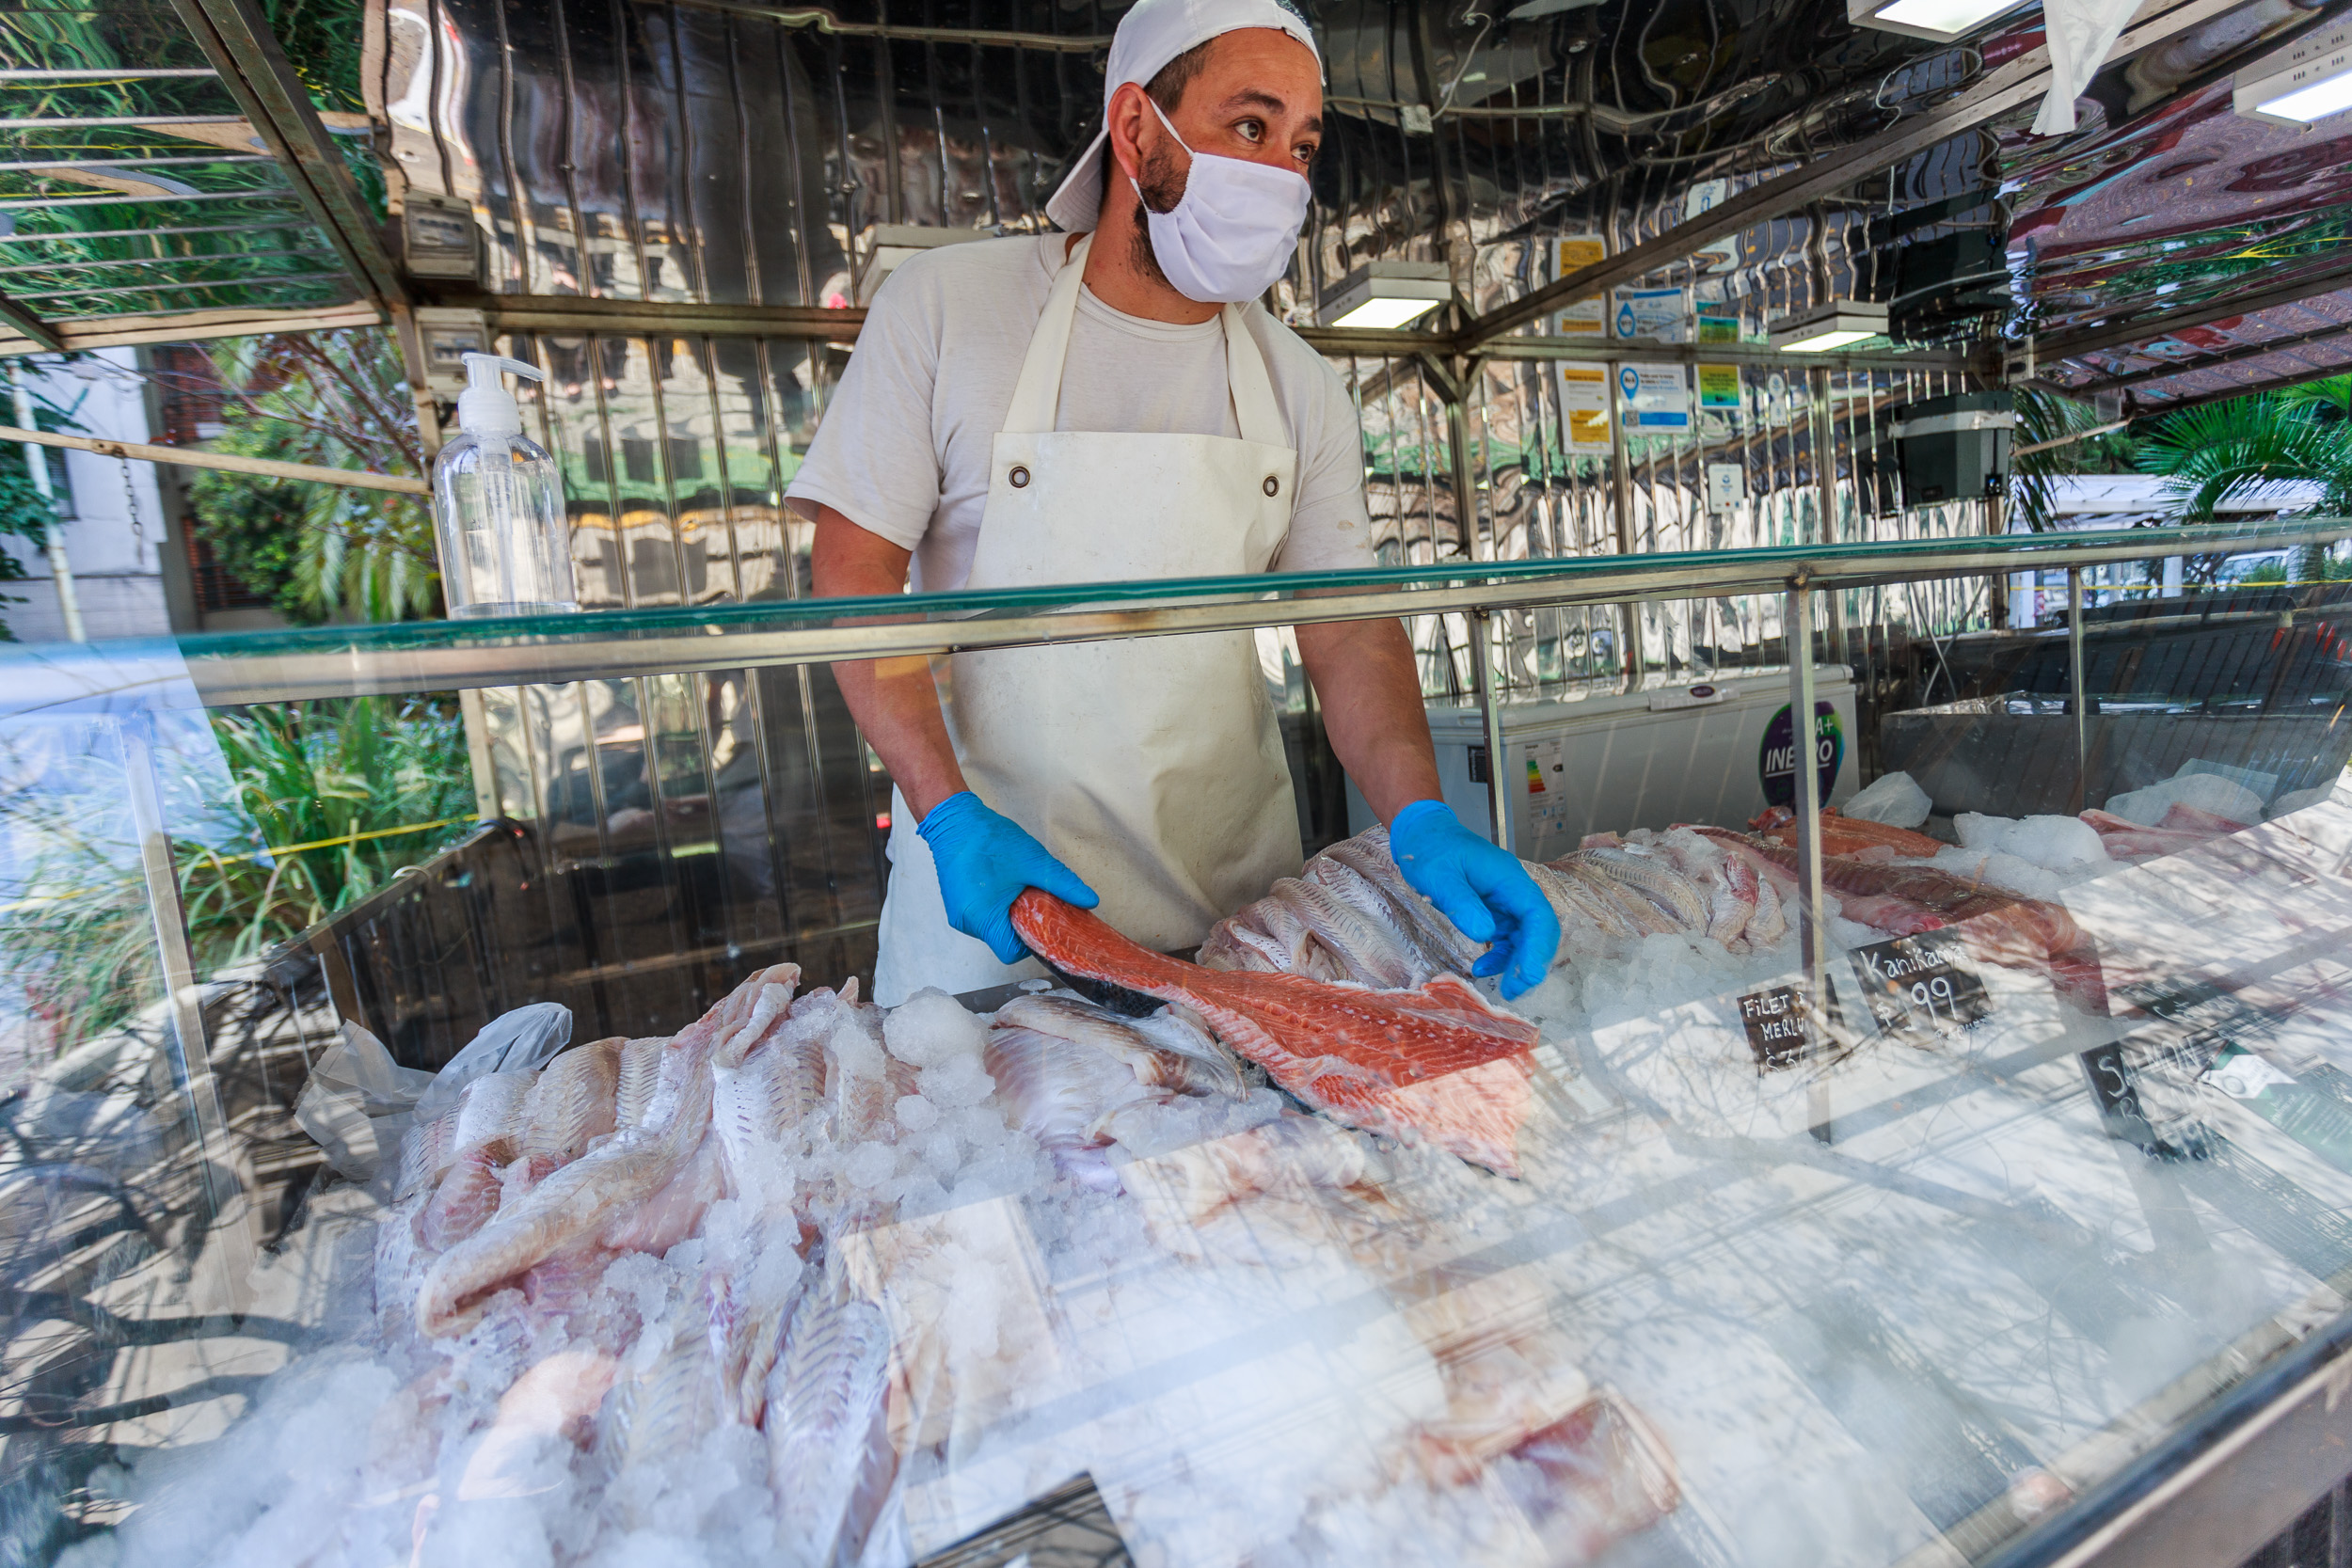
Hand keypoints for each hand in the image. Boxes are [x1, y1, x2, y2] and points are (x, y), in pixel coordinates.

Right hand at [917, 791, 1098, 963]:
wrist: (953, 820)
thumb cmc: (987, 839)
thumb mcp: (1033, 862)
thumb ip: (1064, 884)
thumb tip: (1089, 900)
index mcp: (983, 917)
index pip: (1010, 952)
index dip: (1030, 941)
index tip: (1041, 921)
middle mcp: (966, 922)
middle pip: (1002, 941)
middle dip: (1021, 923)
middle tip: (1031, 898)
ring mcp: (958, 914)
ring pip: (993, 928)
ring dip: (1008, 913)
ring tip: (1015, 886)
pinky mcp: (956, 905)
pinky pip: (981, 916)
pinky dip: (995, 906)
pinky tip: (1001, 884)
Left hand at [1387, 799, 1561, 998]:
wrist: (1422, 835)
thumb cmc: (1431, 850)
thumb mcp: (1440, 876)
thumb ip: (1462, 903)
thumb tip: (1485, 934)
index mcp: (1509, 878)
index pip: (1537, 915)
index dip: (1537, 947)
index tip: (1527, 975)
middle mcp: (1514, 891)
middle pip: (1539, 929)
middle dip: (1533, 961)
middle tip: (1516, 990)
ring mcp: (1506, 902)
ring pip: (1526, 938)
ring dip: (1519, 964)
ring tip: (1506, 989)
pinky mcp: (1495, 912)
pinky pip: (1506, 938)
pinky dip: (1499, 957)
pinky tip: (1481, 968)